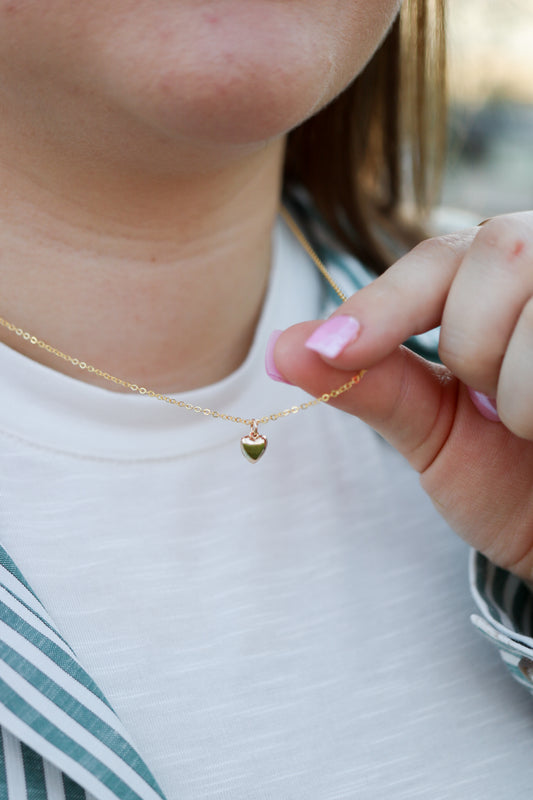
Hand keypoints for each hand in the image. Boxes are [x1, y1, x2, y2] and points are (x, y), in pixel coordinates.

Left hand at [272, 212, 532, 579]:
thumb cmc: (511, 482)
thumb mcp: (434, 432)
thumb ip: (372, 383)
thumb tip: (281, 349)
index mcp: (506, 286)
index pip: (442, 257)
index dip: (386, 301)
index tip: (332, 350)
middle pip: (500, 250)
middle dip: (477, 344)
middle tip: (496, 408)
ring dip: (523, 388)